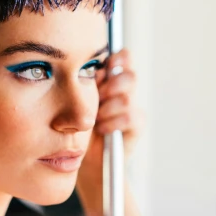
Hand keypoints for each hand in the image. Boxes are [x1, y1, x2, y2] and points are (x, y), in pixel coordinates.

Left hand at [79, 48, 143, 178]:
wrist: (86, 158)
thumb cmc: (78, 127)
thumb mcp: (78, 100)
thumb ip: (85, 81)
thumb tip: (88, 66)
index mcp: (110, 79)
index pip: (123, 58)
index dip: (119, 58)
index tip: (108, 64)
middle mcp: (125, 91)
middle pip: (129, 76)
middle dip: (111, 86)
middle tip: (97, 98)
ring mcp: (133, 108)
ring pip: (126, 99)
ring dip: (108, 108)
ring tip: (96, 119)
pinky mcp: (137, 126)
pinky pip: (129, 118)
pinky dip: (113, 123)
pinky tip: (102, 129)